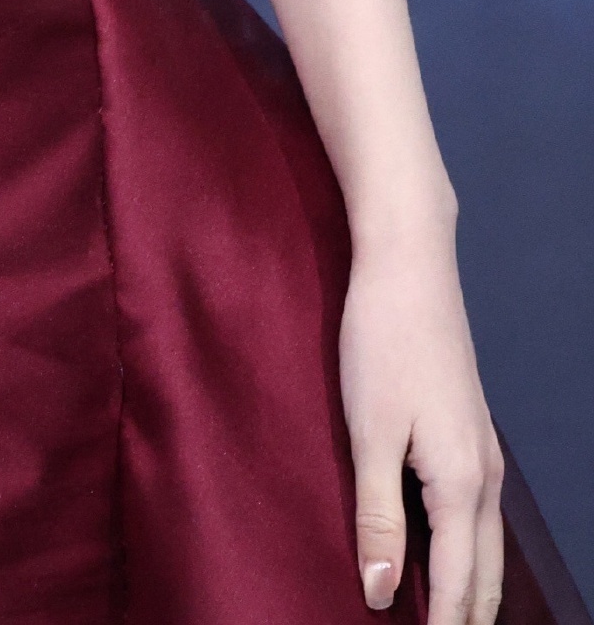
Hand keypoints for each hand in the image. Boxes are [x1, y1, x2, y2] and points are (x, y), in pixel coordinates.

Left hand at [340, 228, 503, 623]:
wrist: (410, 265)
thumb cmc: (382, 342)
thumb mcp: (368, 432)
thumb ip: (375, 516)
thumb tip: (378, 592)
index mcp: (462, 485)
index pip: (456, 586)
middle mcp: (485, 477)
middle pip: (483, 577)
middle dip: (465, 621)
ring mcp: (483, 455)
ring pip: (485, 548)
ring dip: (467, 592)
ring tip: (442, 621)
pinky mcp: (470, 434)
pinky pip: (477, 517)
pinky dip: (465, 554)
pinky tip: (442, 559)